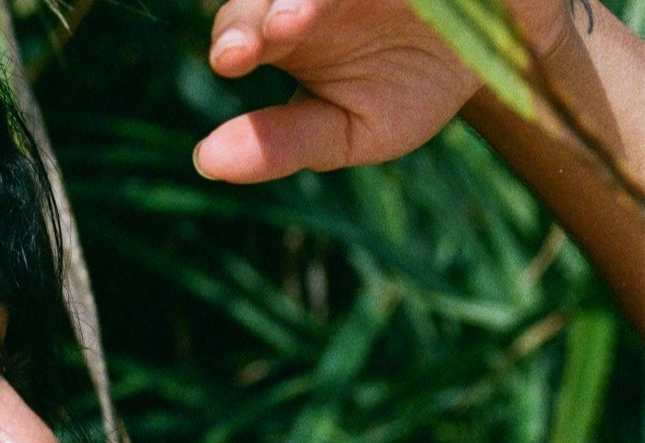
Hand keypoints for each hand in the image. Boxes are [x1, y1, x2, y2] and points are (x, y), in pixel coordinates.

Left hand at [194, 0, 574, 182]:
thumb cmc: (412, 86)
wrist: (504, 52)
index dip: (237, 36)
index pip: (245, 25)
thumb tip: (205, 161)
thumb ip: (281, 143)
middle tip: (277, 30)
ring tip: (304, 15)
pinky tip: (381, 3)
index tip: (234, 60)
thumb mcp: (349, 130)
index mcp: (289, 25)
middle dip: (267, 6)